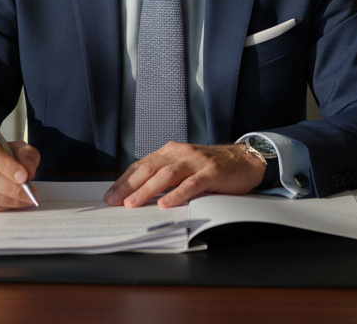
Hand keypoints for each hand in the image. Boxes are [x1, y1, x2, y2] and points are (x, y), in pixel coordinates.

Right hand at [0, 130, 40, 213]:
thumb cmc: (0, 154)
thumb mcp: (17, 147)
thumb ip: (26, 156)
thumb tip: (27, 173)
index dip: (7, 166)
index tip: (24, 177)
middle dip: (12, 189)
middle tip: (29, 194)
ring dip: (9, 201)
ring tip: (24, 200)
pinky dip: (0, 207)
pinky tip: (11, 203)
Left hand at [104, 142, 264, 208]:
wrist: (245, 160)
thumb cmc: (213, 167)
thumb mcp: (185, 167)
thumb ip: (166, 176)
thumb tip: (139, 194)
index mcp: (171, 152)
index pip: (142, 165)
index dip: (124, 180)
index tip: (111, 195)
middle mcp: (181, 154)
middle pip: (150, 169)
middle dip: (129, 186)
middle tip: (114, 201)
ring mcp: (196, 162)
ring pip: (166, 175)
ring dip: (147, 190)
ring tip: (133, 204)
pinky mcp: (211, 173)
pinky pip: (191, 184)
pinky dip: (176, 194)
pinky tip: (165, 203)